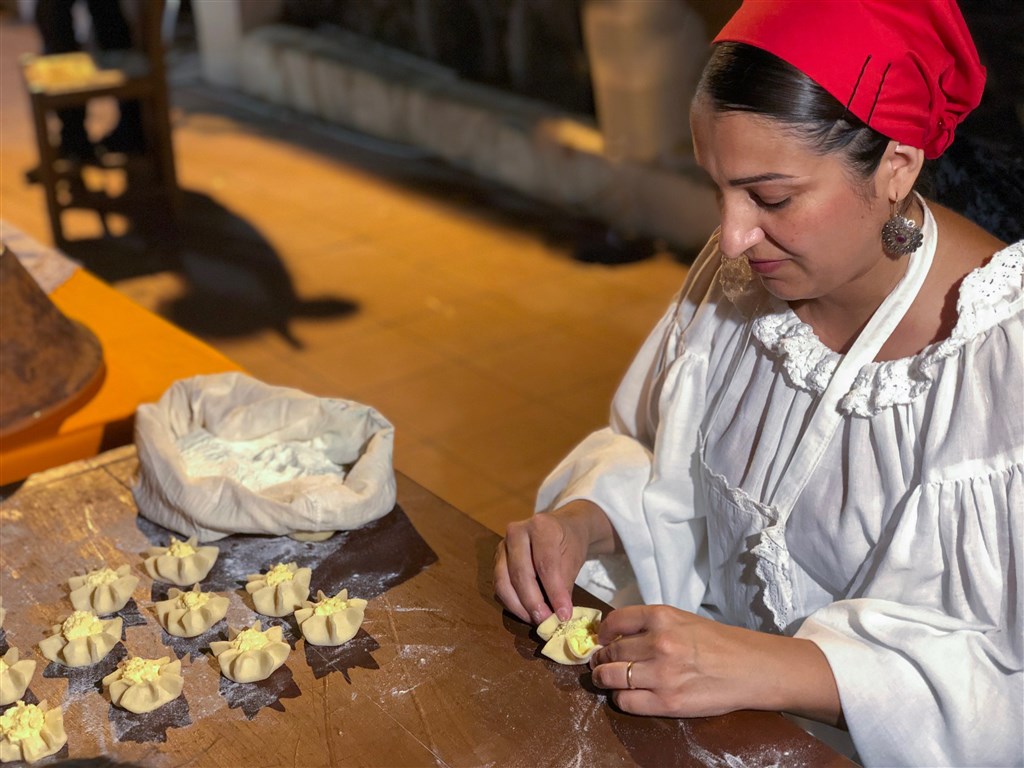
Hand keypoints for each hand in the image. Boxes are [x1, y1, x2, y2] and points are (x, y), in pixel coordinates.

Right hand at [493, 500, 614, 624]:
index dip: (554, 592)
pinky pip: (499, 585)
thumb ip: (564, 584)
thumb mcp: (574, 558)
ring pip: (504, 581)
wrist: (559, 528)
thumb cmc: (568, 543)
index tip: (563, 615)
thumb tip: (558, 614)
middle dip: (533, 603)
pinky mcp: (496, 559)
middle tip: (547, 622)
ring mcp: (503, 545)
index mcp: (541, 526)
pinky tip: (526, 613)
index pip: (545, 564)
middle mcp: (516, 532)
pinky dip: (511, 603)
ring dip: (519, 606)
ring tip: (536, 620)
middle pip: (521, 573)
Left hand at [589, 605, 841, 723]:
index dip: (603, 632)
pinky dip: (620, 698)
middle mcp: (658, 642)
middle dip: (602, 657)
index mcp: (662, 616)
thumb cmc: (719, 642)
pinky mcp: (667, 702)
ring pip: (610, 676)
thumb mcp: (683, 620)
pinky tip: (628, 695)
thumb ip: (651, 625)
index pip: (614, 621)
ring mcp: (661, 674)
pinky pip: (625, 701)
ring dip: (604, 678)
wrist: (751, 668)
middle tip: (603, 662)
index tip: (603, 639)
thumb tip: (616, 634)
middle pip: (610, 651)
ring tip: (608, 679)